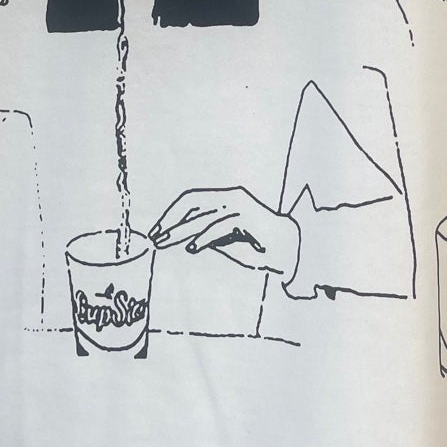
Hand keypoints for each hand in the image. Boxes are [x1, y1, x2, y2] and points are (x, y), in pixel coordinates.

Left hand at [149, 187, 301, 277]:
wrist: (291, 249)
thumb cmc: (258, 246)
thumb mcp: (226, 239)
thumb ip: (208, 235)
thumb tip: (183, 238)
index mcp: (225, 198)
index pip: (191, 200)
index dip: (171, 214)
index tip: (156, 231)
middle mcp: (231, 197)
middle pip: (192, 204)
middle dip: (170, 221)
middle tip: (155, 238)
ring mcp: (240, 205)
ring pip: (203, 216)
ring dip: (180, 231)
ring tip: (166, 243)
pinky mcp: (248, 217)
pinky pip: (219, 227)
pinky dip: (204, 238)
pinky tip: (192, 247)